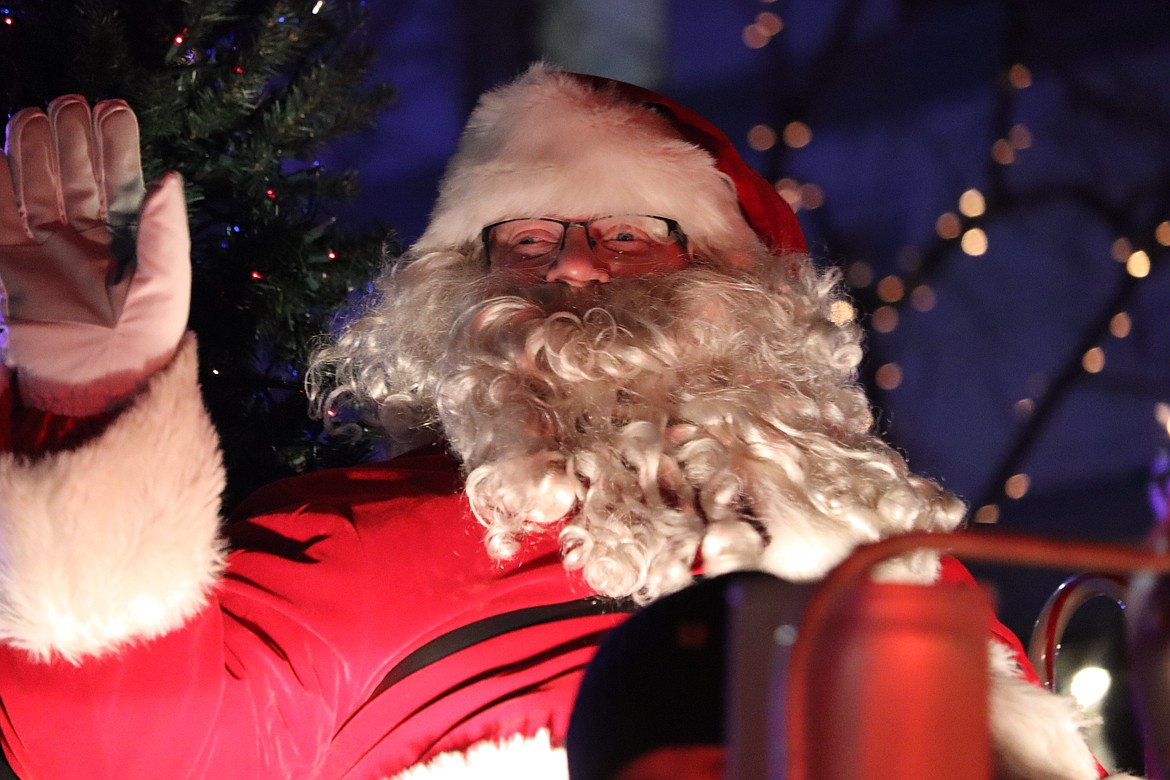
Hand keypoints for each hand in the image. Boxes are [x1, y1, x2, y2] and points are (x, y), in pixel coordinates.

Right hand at [0, 96, 189, 415]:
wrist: (99, 388)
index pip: (120, 183)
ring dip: (35, 153)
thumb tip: (170, 177)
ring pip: (36, 190)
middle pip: (74, 178)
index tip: (113, 109)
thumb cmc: (144, 341)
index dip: (115, 146)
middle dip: (71, 141)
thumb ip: (165, 233)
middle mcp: (87, 240)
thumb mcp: (165, 284)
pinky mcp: (12, 268)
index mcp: (128, 241)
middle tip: (69, 104)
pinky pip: (2, 219)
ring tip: (35, 116)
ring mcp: (47, 251)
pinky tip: (1, 159)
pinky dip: (0, 189)